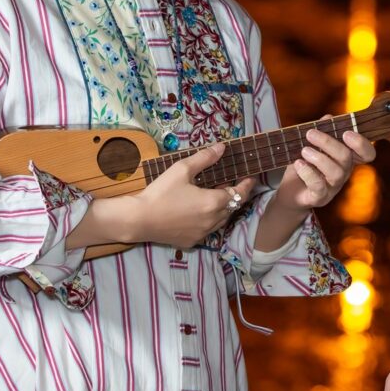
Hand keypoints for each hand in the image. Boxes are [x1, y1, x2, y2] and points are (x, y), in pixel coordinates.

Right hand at [74, 143, 253, 249]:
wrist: (138, 220)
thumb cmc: (160, 192)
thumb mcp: (182, 170)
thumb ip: (204, 158)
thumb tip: (222, 147)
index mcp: (213, 202)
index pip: (239, 193)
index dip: (247, 185)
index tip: (251, 177)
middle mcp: (212, 221)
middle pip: (232, 208)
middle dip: (234, 196)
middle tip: (231, 184)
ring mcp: (202, 234)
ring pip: (221, 221)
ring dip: (223, 209)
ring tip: (216, 197)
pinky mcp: (191, 242)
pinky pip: (207, 231)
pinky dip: (209, 221)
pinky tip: (198, 213)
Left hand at [276, 126, 377, 210]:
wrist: (290, 191)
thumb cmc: (304, 165)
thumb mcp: (311, 144)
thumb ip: (322, 131)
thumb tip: (329, 117)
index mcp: (346, 157)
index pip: (367, 154)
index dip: (362, 144)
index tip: (346, 133)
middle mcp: (344, 172)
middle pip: (346, 157)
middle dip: (328, 142)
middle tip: (310, 134)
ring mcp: (333, 187)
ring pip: (336, 172)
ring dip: (319, 158)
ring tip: (304, 150)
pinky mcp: (320, 197)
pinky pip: (319, 185)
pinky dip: (308, 172)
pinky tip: (299, 163)